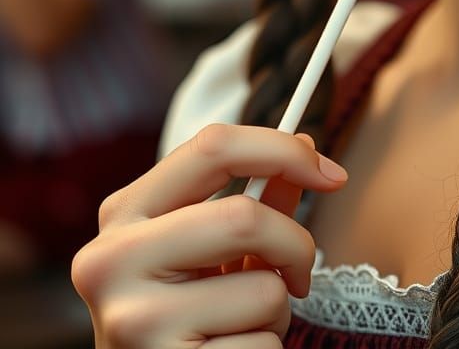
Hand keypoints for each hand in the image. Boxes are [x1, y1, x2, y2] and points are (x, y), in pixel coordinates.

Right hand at [72, 124, 347, 348]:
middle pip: (245, 217)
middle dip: (295, 245)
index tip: (331, 174)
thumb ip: (254, 198)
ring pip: (265, 290)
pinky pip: (262, 345)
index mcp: (124, 214)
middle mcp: (112, 261)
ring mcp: (133, 321)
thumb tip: (306, 144)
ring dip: (276, 310)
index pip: (212, 146)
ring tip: (239, 325)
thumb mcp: (207, 249)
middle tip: (300, 272)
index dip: (284, 151)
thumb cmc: (182, 312)